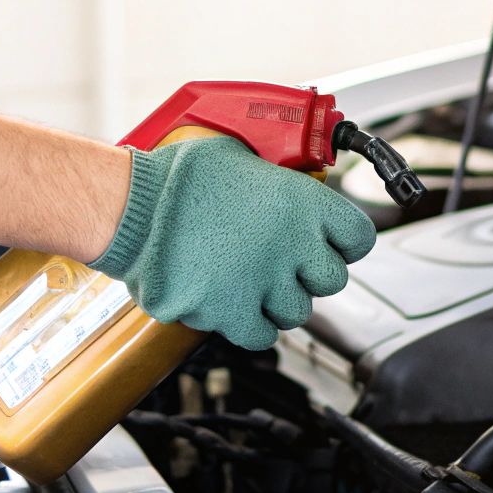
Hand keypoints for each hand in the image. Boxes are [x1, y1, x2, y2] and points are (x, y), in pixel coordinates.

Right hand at [89, 135, 375, 349]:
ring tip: (250, 279)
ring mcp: (264, 282)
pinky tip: (236, 302)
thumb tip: (292, 186)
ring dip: (278, 300)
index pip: (359, 237)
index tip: (332, 243)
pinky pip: (261, 334)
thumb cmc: (179, 177)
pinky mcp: (231, 313)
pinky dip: (251, 324)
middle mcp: (292, 244)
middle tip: (283, 262)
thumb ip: (279, 181)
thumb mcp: (243, 158)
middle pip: (331, 280)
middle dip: (309, 274)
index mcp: (303, 202)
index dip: (345, 241)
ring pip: (297, 311)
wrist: (132, 207)